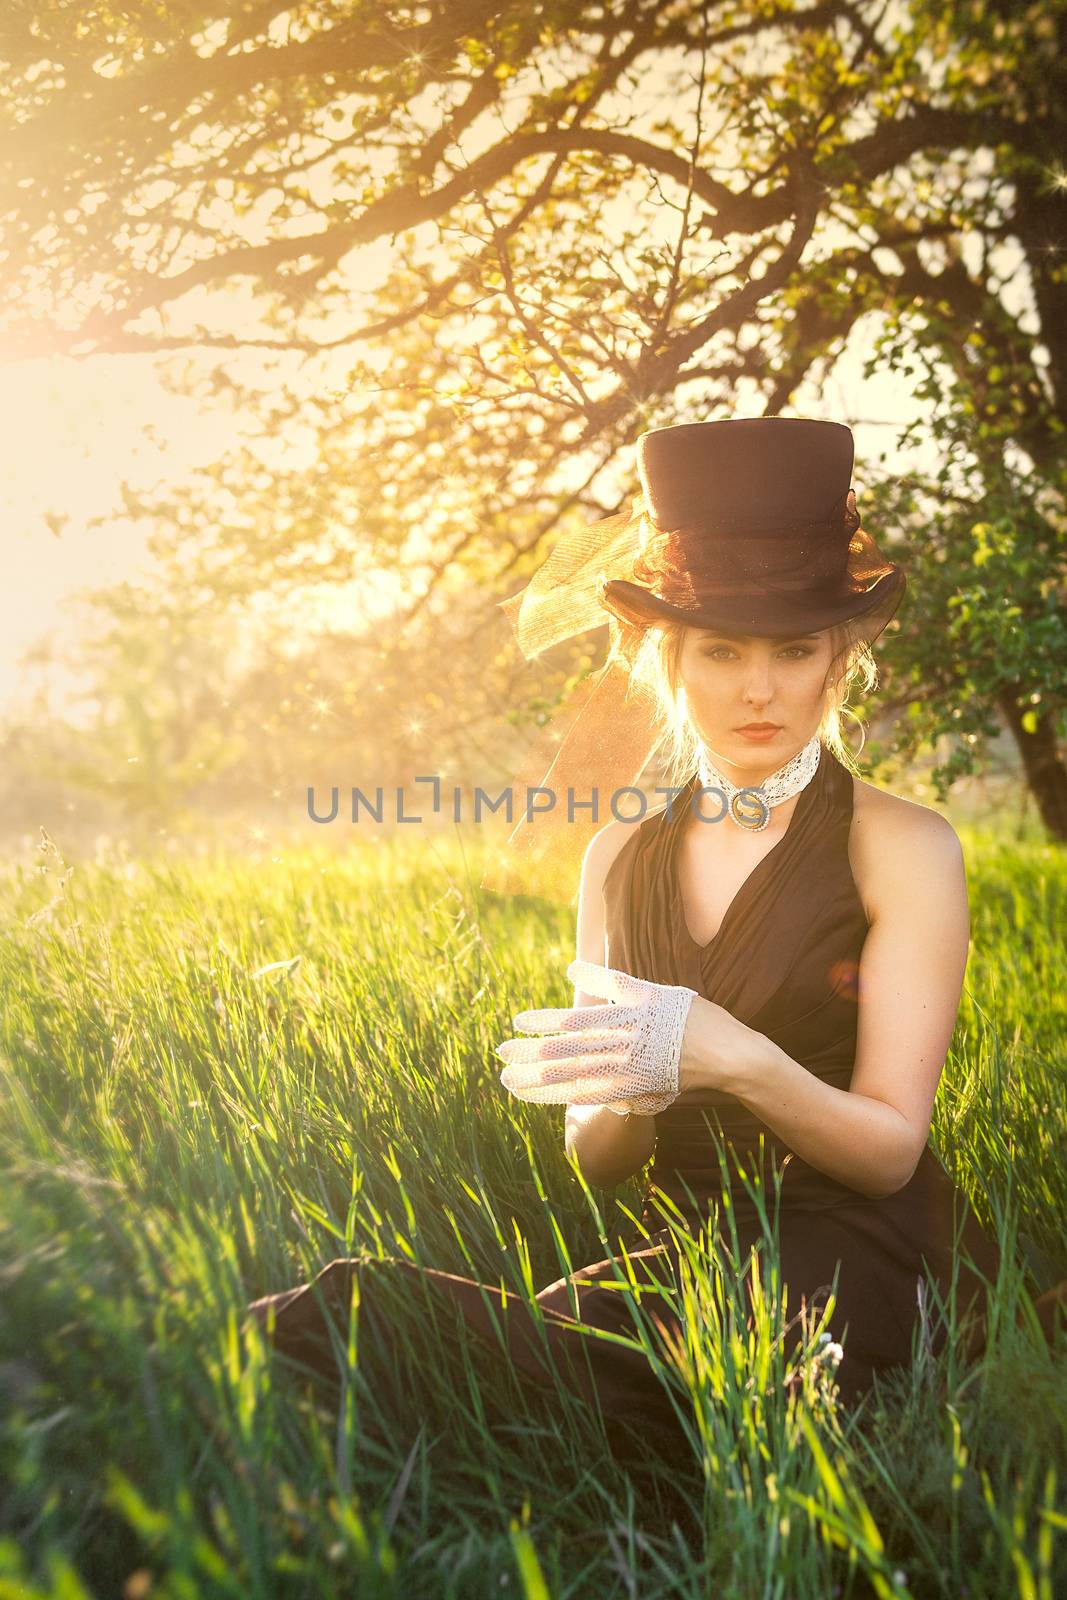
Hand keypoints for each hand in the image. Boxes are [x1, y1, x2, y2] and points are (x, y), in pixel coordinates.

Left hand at [494, 958, 698, 1115]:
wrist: (728, 1055)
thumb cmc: (689, 1017)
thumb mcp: (650, 991)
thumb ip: (609, 982)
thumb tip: (571, 968)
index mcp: (625, 1016)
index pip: (575, 1019)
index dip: (543, 1021)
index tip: (517, 1022)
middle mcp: (623, 1043)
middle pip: (568, 1049)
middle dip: (531, 1053)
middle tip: (501, 1054)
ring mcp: (630, 1069)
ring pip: (576, 1075)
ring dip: (541, 1079)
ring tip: (511, 1082)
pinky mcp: (638, 1089)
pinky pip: (597, 1096)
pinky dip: (571, 1097)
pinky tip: (548, 1098)